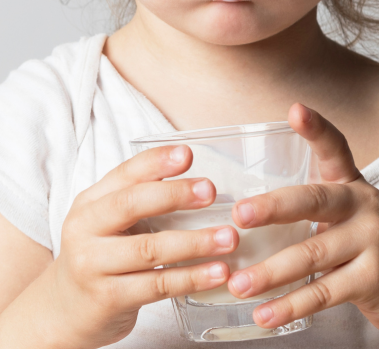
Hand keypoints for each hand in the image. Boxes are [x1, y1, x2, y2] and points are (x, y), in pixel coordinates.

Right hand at [46, 145, 237, 348]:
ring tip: (228, 237)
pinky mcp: (108, 298)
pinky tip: (218, 272)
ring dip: (194, 242)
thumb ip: (140, 200)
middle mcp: (86, 228)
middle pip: (132, 204)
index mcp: (91, 202)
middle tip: (210, 191)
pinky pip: (157, 286)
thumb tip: (197, 183)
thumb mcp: (108, 221)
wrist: (65, 309)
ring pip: (149, 249)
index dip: (156, 161)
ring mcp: (93, 265)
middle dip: (174, 194)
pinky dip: (192, 277)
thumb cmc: (100, 254)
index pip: (124, 173)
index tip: (187, 154)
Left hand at [227, 103, 378, 344]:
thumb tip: (241, 216)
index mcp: (350, 184)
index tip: (295, 110)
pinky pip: (324, 292)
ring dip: (270, 272)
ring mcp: (373, 241)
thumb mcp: (343, 216)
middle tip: (239, 216)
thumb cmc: (364, 243)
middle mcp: (363, 205)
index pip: (336, 148)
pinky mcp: (375, 279)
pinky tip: (264, 314)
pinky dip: (290, 305)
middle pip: (314, 200)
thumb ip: (307, 210)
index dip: (316, 129)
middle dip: (273, 207)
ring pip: (312, 254)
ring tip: (238, 283)